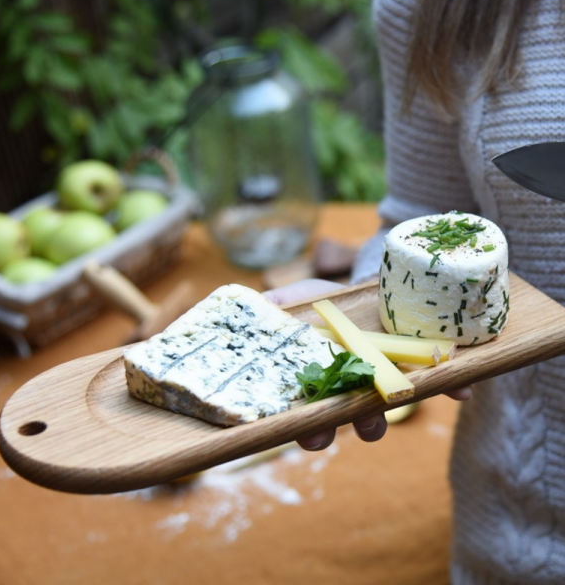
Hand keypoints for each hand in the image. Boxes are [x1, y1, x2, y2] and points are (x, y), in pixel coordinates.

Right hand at [265, 278, 472, 451]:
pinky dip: (453, 388)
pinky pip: (441, 384)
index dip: (311, 430)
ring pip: (391, 407)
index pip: (314, 415)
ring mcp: (388, 380)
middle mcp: (355, 389)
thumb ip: (276, 305)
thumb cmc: (328, 301)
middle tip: (352, 423)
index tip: (308, 433)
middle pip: (352, 419)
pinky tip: (462, 391)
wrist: (369, 287)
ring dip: (394, 411)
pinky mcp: (421, 367)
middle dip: (349, 427)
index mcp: (324, 380)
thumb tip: (259, 305)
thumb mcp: (299, 298)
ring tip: (397, 400)